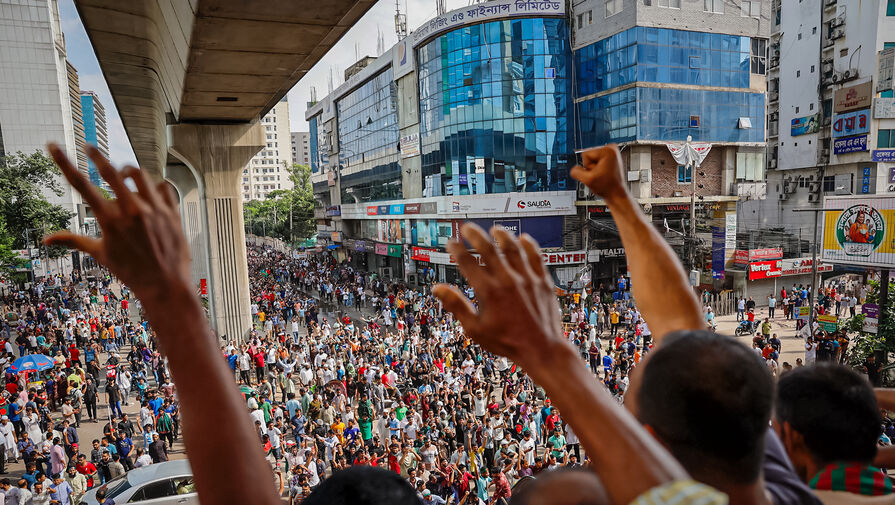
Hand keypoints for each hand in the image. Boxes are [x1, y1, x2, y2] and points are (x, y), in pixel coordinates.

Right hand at [44, 144, 190, 305]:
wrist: (165, 285)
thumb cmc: (131, 271)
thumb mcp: (100, 254)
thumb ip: (74, 241)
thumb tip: (47, 239)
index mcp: (110, 220)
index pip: (81, 185)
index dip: (63, 162)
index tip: (53, 146)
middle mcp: (132, 211)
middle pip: (110, 171)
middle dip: (96, 155)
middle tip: (89, 148)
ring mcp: (154, 210)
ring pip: (140, 174)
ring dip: (128, 172)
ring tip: (124, 177)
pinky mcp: (172, 212)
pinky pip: (164, 187)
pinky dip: (155, 186)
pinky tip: (150, 192)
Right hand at [431, 224, 564, 376]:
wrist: (542, 349)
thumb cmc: (508, 342)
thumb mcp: (476, 329)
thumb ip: (456, 305)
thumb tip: (437, 289)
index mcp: (489, 291)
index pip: (467, 262)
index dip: (456, 249)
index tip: (451, 243)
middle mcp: (508, 281)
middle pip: (488, 248)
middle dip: (475, 235)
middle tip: (467, 228)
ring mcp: (527, 279)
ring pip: (513, 248)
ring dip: (502, 236)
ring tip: (494, 230)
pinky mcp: (543, 281)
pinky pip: (536, 257)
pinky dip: (529, 245)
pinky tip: (523, 239)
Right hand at [570, 145, 624, 199]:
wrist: (616, 193)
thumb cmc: (607, 187)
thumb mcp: (587, 180)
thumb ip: (576, 172)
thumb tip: (574, 169)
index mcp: (608, 150)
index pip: (585, 154)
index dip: (587, 166)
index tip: (597, 173)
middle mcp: (611, 148)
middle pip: (588, 154)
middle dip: (591, 166)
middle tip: (600, 175)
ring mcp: (612, 152)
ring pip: (592, 158)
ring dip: (594, 168)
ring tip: (602, 174)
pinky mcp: (611, 156)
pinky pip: (596, 159)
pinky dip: (597, 167)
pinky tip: (603, 173)